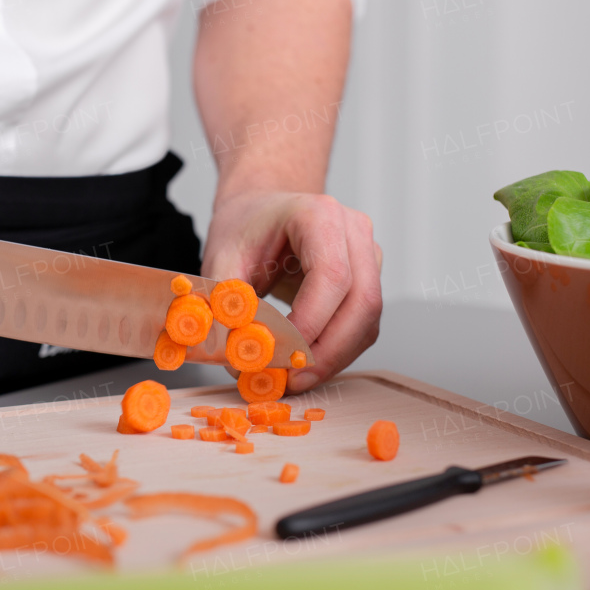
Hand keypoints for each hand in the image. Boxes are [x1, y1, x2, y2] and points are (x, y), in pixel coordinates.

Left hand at [201, 190, 382, 392]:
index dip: (312, 322)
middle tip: (292, 380)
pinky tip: (309, 364)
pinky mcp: (368, 279)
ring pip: (368, 319)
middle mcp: (353, 231)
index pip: (332, 275)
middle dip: (328, 351)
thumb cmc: (245, 227)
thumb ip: (226, 304)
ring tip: (296, 378)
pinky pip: (364, 325)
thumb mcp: (221, 259)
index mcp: (319, 215)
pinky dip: (338, 351)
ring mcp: (366, 255)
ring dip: (335, 357)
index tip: (284, 355)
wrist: (259, 210)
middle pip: (362, 301)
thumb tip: (237, 355)